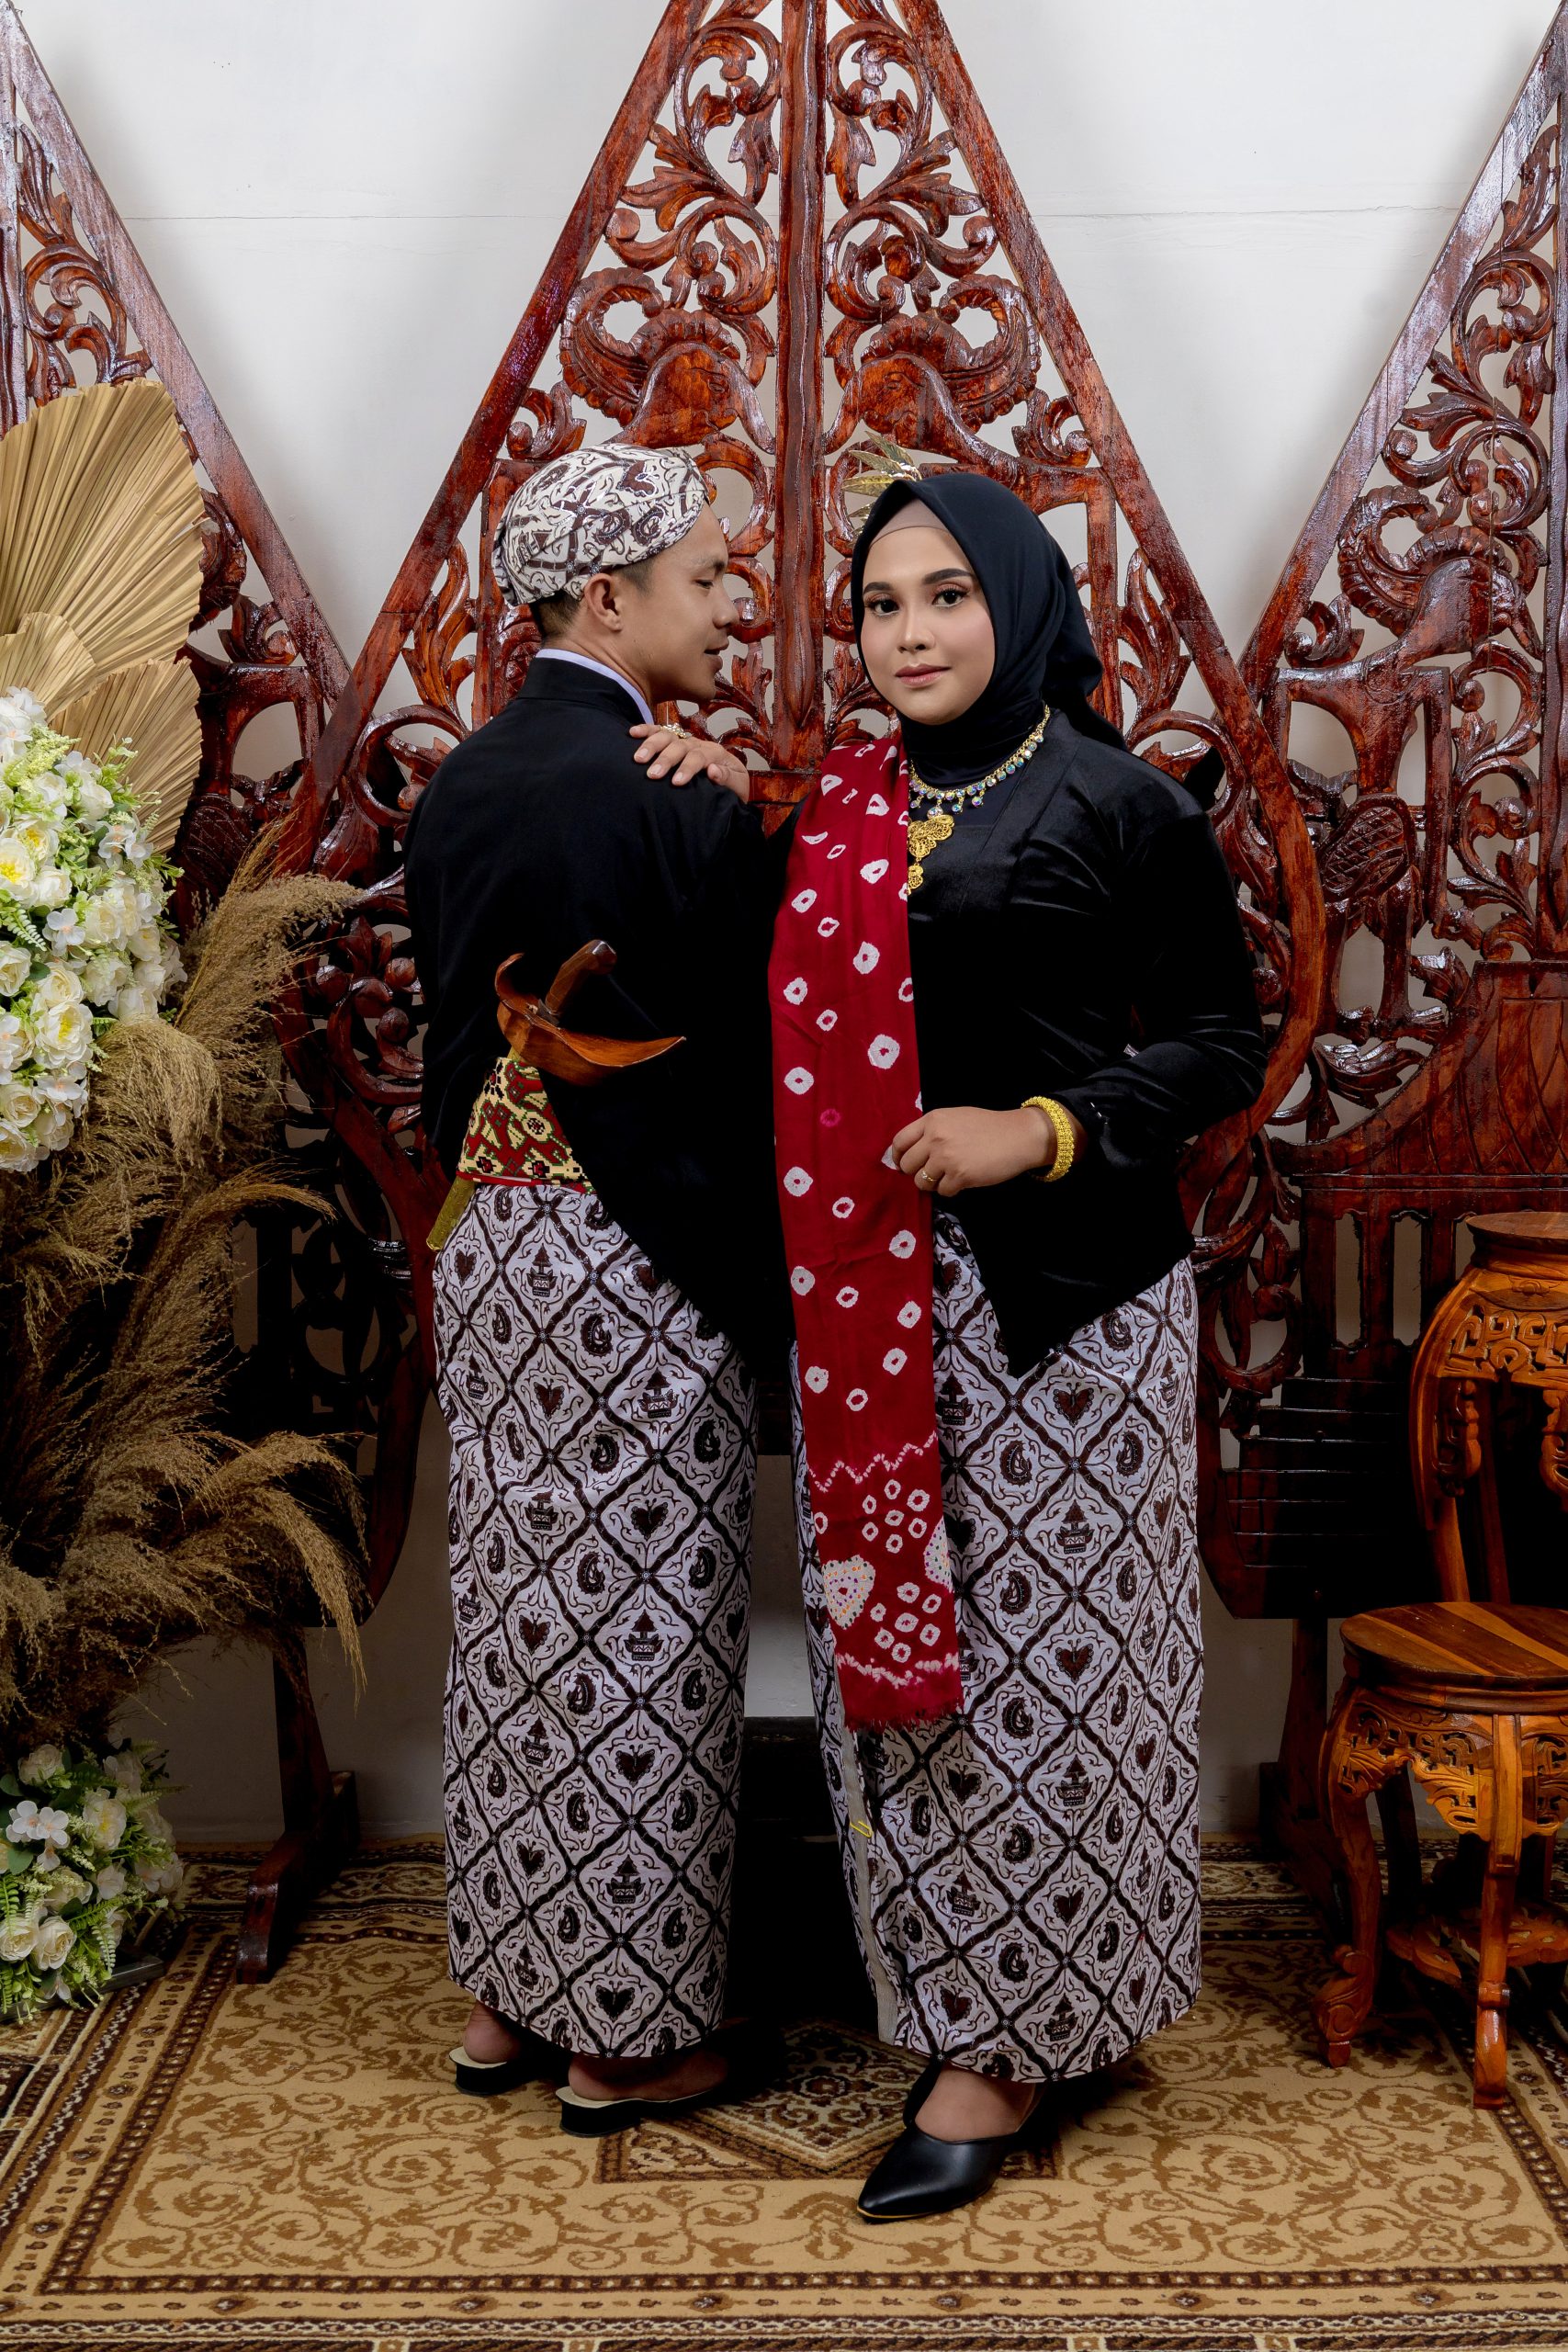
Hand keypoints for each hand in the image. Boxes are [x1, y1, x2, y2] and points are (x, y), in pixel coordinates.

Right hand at [631, 723, 750, 801]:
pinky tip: (632, 733)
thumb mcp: (738, 787)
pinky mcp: (675, 742)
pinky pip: (660, 732)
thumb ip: (728, 778)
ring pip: (668, 736)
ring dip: (652, 745)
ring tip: (638, 759)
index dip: (687, 768)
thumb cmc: (732, 790)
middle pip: (680, 745)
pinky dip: (646, 730)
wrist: (731, 787)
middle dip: (666, 759)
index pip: (700, 757)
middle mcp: (699, 744)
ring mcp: (686, 741)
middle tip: (653, 774)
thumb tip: (712, 770)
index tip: (676, 782)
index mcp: (716, 754)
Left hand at [892, 1104, 1065, 1195]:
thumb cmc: (988, 1126)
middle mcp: (935, 1138)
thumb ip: (933, 1130)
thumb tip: (912, 1151)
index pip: (899, 1142)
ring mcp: (947, 1157)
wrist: (1017, 1136)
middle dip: (916, 1172)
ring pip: (921, 1182)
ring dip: (932, 1184)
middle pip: (907, 1165)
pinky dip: (951, 1190)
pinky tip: (963, 1180)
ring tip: (948, 1177)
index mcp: (932, 1120)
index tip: (902, 1164)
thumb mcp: (955, 1117)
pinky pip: (942, 1191)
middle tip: (930, 1173)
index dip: (898, 1157)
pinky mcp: (960, 1176)